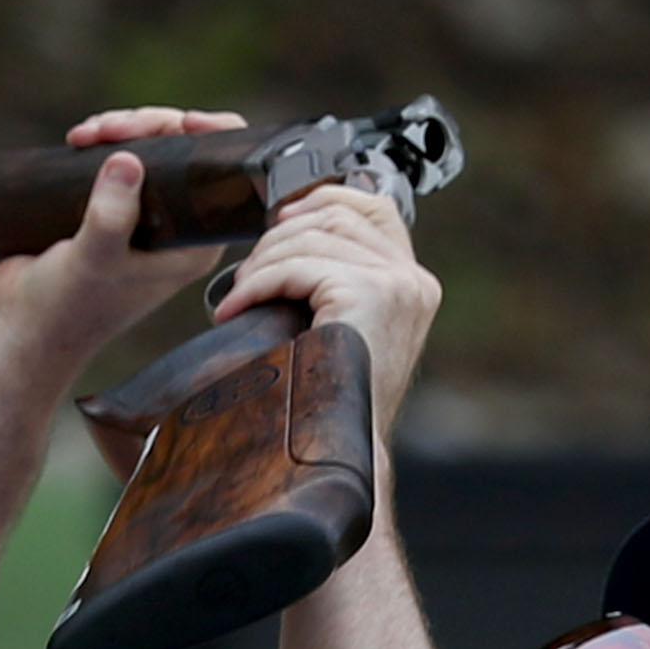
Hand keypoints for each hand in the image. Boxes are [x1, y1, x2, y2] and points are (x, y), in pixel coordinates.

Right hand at [0, 107, 248, 371]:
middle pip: (185, 152)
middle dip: (149, 126)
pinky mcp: (111, 206)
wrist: (24, 325)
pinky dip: (103, 140)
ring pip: (150, 148)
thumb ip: (112, 218)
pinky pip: (120, 157)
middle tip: (109, 129)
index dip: (215, 138)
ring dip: (121, 129)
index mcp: (194, 245)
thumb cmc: (68, 306)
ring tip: (84, 135)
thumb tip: (127, 160)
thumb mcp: (94, 262)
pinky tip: (78, 139)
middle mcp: (177, 228)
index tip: (184, 121)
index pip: (225, 178)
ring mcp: (143, 216)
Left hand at [207, 180, 440, 433]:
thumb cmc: (332, 399)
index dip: (325, 198)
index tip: (282, 218)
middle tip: (246, 276)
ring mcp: (397, 285)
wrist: (341, 450)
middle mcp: (414, 280)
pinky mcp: (370, 294)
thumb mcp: (343, 324)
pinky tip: (235, 309)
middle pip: (335, 215)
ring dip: (262, 262)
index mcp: (414, 284)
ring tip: (238, 297)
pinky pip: (297, 267)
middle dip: (279, 236)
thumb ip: (337, 276)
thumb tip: (291, 221)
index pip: (375, 207)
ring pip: (312, 237)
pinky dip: (257, 284)